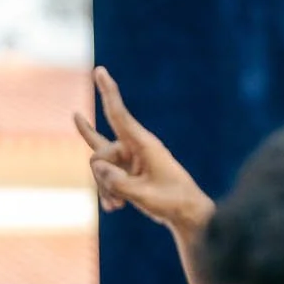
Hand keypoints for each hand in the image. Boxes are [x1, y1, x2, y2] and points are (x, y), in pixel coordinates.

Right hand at [74, 65, 213, 234]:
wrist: (186, 214)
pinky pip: (105, 178)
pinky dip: (107, 193)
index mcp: (144, 144)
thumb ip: (116, 182)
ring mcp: (129, 160)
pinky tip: (115, 208)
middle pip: (100, 151)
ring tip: (118, 206)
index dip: (108, 92)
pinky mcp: (126, 172)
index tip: (99, 69)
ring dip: (104, 189)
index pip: (119, 114)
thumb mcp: (143, 195)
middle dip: (100, 176)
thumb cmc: (171, 201)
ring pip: (99, 167)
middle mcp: (134, 147)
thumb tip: (96, 168)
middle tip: (116, 196)